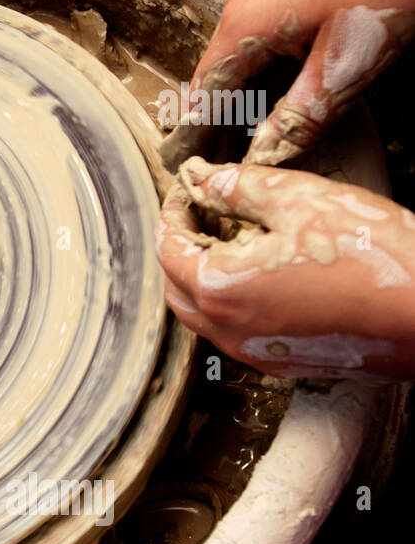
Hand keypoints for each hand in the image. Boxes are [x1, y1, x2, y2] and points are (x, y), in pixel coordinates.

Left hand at [156, 157, 414, 378]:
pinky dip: (235, 302)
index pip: (169, 249)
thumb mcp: (301, 201)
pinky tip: (266, 274)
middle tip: (203, 213)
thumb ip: (241, 188)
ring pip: (206, 314)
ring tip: (234, 240)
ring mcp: (257, 352)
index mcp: (221, 290)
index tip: (188, 191)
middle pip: (178, 287)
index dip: (174, 213)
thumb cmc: (374, 258)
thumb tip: (206, 180)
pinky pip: (239, 332)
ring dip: (206, 277)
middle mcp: (229, 331)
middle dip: (182, 247)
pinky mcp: (286, 363)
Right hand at [179, 0, 414, 165]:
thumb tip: (267, 157)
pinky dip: (267, 54)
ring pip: (245, 43)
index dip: (197, 129)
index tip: (188, 159)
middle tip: (224, 151)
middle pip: (222, 66)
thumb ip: (302, 115)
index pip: (206, 89)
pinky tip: (288, 71)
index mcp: (245, 20)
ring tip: (254, 121)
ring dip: (249, 82)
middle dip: (224, 110)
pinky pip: (264, 19)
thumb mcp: (347, 63)